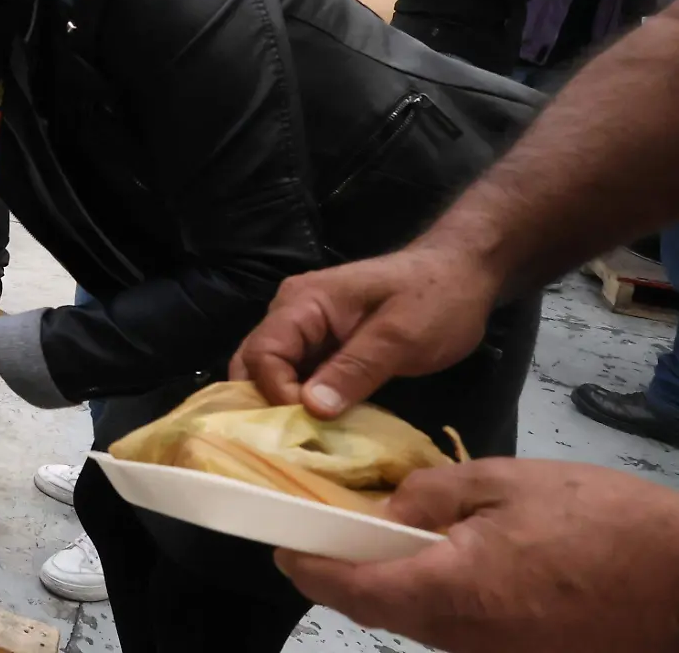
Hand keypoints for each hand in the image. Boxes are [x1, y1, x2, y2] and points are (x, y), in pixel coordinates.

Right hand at [228, 243, 498, 416]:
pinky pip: (297, 378)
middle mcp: (292, 313)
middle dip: (263, 404)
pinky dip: (301, 404)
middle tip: (289, 443)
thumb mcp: (401, 336)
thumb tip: (310, 409)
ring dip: (281, 408)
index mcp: (303, 303)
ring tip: (300, 443)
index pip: (263, 353)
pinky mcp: (323, 348)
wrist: (464, 274)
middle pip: (253, 363)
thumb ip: (354, 369)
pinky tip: (317, 431)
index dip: (275, 393)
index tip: (306, 426)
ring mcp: (306, 331)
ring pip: (270, 374)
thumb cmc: (436, 298)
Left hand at [276, 459, 678, 652]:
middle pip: (376, 610)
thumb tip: (385, 512)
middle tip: (332, 529)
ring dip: (394, 584)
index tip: (280, 542)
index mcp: (446, 591)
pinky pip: (459, 629)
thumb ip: (430, 496)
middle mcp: (461, 638)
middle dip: (345, 573)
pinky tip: (449, 561)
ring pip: (417, 621)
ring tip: (389, 536)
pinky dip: (439, 596)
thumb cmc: (602, 523)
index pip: (345, 587)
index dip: (305, 564)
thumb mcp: (503, 483)